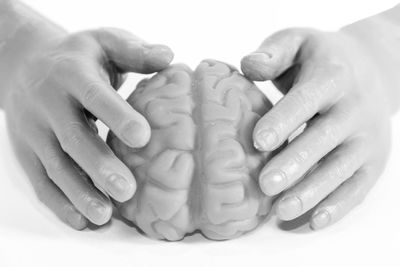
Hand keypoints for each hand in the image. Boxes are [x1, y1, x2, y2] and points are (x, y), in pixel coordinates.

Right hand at [3, 28, 172, 228]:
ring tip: (104, 214)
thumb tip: (168, 55)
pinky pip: (42, 180)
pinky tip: (82, 219)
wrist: (25, 63)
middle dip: (99, 165)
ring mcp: (34, 130)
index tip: (143, 137)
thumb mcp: (104, 42)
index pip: (94, 96)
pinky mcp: (28, 152)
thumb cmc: (78, 56)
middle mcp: (48, 103)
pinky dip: (61, 202)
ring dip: (79, 192)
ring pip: (55, 166)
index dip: (117, 116)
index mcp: (72, 73)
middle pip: (72, 138)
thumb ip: (134, 50)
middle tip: (126, 189)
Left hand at [241, 28, 390, 229]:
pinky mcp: (373, 161)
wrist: (372, 69)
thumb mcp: (299, 41)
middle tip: (266, 184)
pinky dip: (339, 206)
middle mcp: (355, 108)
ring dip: (313, 191)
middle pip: (323, 139)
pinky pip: (358, 186)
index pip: (307, 100)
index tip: (259, 141)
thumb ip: (274, 51)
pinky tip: (314, 220)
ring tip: (282, 209)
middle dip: (295, 164)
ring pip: (340, 168)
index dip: (284, 120)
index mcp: (332, 77)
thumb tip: (248, 65)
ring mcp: (367, 138)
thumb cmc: (322, 59)